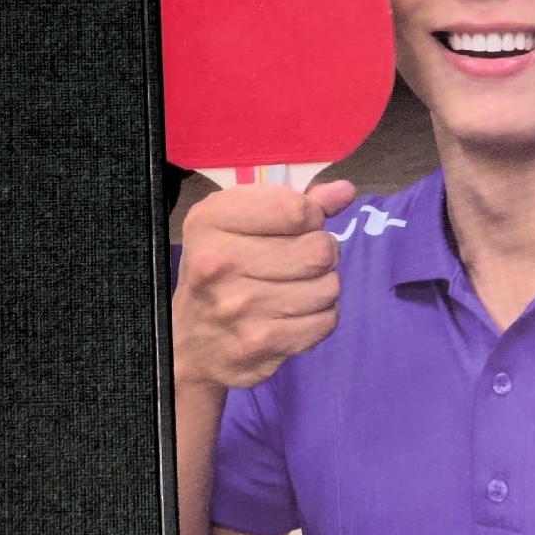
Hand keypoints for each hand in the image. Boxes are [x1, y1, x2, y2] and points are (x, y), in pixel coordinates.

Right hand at [171, 179, 355, 390]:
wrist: (190, 343)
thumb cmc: (221, 272)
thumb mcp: (241, 223)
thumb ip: (296, 202)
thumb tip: (344, 190)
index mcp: (211, 220)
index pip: (297, 209)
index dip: (310, 217)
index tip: (296, 228)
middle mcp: (219, 261)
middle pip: (319, 249)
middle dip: (321, 253)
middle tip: (299, 262)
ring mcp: (239, 307)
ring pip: (329, 287)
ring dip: (322, 287)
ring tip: (294, 290)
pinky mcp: (259, 344)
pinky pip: (326, 321)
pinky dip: (320, 318)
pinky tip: (294, 316)